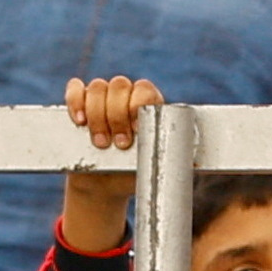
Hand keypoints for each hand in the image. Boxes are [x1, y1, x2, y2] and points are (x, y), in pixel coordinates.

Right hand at [58, 74, 159, 253]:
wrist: (106, 184)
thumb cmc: (135, 174)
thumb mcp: (154, 168)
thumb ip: (169, 159)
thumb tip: (196, 163)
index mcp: (149, 105)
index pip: (145, 90)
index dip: (137, 106)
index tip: (135, 131)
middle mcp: (126, 96)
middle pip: (119, 86)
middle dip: (116, 116)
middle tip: (119, 145)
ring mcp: (102, 98)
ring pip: (97, 88)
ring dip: (96, 116)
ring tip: (100, 144)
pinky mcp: (80, 104)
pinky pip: (76, 89)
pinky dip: (76, 101)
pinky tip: (79, 122)